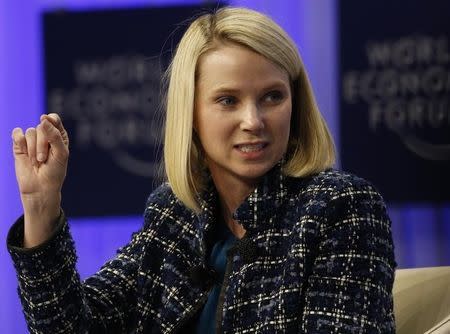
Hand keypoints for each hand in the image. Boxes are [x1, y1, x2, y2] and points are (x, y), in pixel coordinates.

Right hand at [12, 113, 68, 246]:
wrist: (40, 188)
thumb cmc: (55, 172)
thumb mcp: (61, 154)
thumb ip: (54, 136)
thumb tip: (44, 119)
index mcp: (59, 137)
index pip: (54, 120)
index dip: (51, 119)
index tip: (48, 119)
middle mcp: (45, 136)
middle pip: (41, 127)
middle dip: (42, 144)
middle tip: (43, 159)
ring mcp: (32, 141)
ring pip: (30, 132)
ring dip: (33, 148)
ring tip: (37, 161)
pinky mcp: (19, 146)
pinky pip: (17, 134)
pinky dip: (19, 141)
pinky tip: (24, 152)